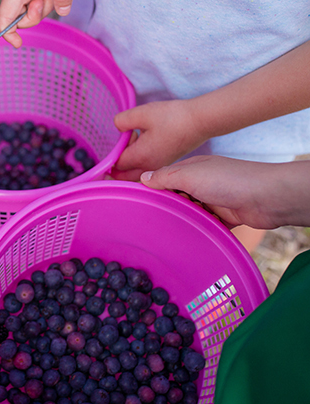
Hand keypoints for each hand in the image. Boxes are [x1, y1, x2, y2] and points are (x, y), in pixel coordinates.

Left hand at [112, 100, 207, 181]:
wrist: (201, 120)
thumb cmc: (173, 117)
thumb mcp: (142, 113)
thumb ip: (122, 121)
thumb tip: (117, 128)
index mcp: (141, 157)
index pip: (116, 165)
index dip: (114, 150)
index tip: (125, 134)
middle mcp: (149, 167)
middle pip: (123, 175)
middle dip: (119, 160)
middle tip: (127, 139)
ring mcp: (158, 166)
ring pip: (134, 172)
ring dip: (131, 158)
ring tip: (138, 136)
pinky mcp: (165, 162)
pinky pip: (145, 168)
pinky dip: (140, 158)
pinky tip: (147, 139)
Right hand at [141, 156, 309, 229]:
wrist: (266, 198)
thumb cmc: (229, 180)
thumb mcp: (189, 174)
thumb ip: (164, 177)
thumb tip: (142, 178)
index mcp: (192, 168)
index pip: (165, 177)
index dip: (152, 188)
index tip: (137, 200)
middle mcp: (202, 182)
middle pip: (176, 195)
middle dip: (165, 205)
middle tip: (147, 219)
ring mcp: (213, 200)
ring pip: (189, 211)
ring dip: (181, 218)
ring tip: (163, 230)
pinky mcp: (223, 217)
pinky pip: (204, 223)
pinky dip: (197, 228)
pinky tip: (185, 236)